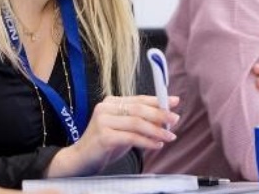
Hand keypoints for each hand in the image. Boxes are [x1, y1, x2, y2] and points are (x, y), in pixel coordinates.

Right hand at [48, 95, 180, 176]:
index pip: (138, 99)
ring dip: (156, 130)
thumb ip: (141, 122)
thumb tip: (166, 118)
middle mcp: (105, 108)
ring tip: (170, 137)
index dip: (158, 100)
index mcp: (111, 102)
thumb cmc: (105, 144)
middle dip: (160, 114)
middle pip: (138, 109)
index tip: (175, 102)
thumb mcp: (125, 129)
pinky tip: (156, 145)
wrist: (82, 159)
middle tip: (175, 120)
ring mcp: (103, 121)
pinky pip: (131, 137)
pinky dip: (146, 141)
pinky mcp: (103, 136)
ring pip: (136, 123)